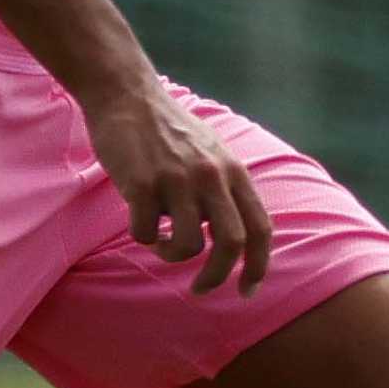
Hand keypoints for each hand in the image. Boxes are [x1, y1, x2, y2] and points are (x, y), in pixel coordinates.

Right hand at [83, 81, 272, 294]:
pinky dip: (144, 237)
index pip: (260, 228)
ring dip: (172, 256)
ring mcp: (177, 180)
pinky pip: (147, 233)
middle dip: (217, 276)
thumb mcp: (213, 153)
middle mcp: (211, 176)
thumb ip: (226, 189)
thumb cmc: (170, 131)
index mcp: (233, 171)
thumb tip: (236, 239)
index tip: (247, 291)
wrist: (128, 96)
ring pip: (188, 245)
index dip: (259, 266)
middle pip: (231, 243)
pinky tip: (139, 218)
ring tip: (162, 243)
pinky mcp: (142, 184)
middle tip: (201, 289)